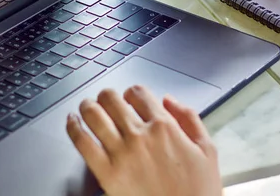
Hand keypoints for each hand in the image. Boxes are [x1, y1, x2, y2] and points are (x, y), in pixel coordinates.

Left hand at [66, 86, 221, 195]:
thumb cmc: (197, 191)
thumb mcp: (207, 150)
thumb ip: (189, 118)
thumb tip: (169, 100)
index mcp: (164, 127)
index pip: (137, 93)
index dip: (131, 92)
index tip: (129, 98)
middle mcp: (140, 135)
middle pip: (111, 99)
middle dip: (106, 96)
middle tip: (104, 100)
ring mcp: (121, 153)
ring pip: (93, 114)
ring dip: (87, 106)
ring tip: (86, 107)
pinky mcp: (106, 173)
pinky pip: (82, 142)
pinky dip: (73, 127)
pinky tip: (72, 122)